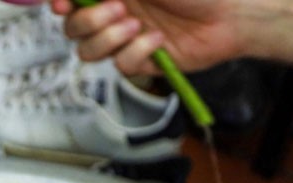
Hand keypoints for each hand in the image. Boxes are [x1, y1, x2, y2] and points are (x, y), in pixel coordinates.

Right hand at [52, 0, 242, 74]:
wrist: (232, 13)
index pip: (71, 1)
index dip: (59, 3)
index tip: (61, 3)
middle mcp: (115, 12)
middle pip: (72, 27)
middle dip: (88, 20)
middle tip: (118, 9)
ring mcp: (125, 38)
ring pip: (88, 51)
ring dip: (108, 38)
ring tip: (136, 25)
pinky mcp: (140, 61)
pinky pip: (120, 65)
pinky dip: (136, 52)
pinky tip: (158, 41)